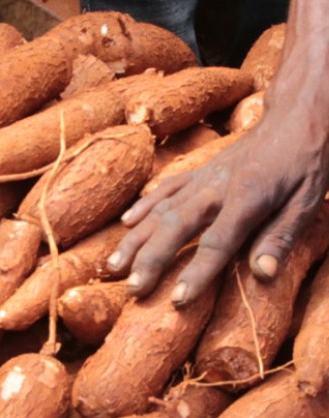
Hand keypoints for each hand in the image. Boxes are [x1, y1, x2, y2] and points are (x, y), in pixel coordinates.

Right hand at [107, 114, 328, 304]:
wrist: (295, 115)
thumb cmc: (305, 162)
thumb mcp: (307, 200)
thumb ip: (281, 237)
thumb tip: (263, 275)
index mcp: (247, 197)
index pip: (217, 242)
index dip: (196, 273)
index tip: (177, 300)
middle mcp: (215, 188)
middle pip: (174, 227)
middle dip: (150, 259)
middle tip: (132, 289)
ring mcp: (201, 178)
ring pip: (159, 210)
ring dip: (134, 239)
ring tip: (113, 266)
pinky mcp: (195, 172)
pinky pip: (164, 190)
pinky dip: (142, 206)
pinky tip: (125, 224)